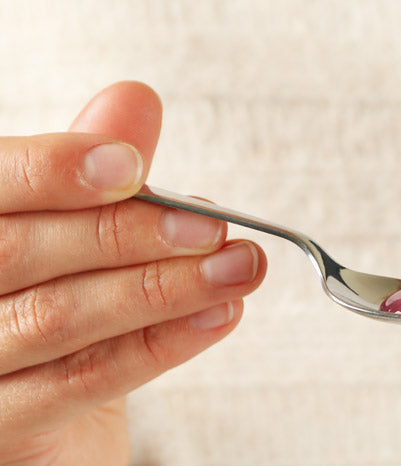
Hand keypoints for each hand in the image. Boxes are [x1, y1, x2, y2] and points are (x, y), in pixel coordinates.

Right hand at [0, 82, 267, 463]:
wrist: (47, 427)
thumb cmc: (54, 308)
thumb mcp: (75, 239)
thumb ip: (95, 175)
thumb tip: (134, 102)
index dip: (54, 172)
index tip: (133, 168)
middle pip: (20, 251)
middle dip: (128, 234)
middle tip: (213, 226)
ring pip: (56, 318)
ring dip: (161, 289)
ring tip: (236, 270)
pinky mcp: (0, 425)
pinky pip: (80, 381)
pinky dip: (159, 345)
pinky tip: (217, 317)